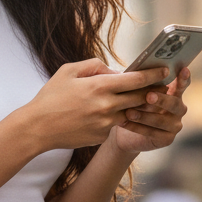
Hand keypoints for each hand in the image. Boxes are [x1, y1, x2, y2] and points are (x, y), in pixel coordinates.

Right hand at [28, 59, 170, 150]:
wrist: (37, 128)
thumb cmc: (51, 97)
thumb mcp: (68, 71)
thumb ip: (94, 65)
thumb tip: (114, 70)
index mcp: (100, 86)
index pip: (137, 79)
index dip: (154, 74)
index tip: (164, 70)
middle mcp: (107, 105)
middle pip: (141, 97)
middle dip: (153, 91)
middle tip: (161, 86)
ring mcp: (105, 123)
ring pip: (132, 113)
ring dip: (138, 107)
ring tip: (140, 100)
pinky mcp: (101, 136)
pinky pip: (116, 125)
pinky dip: (117, 119)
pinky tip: (110, 115)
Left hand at [110, 67, 190, 153]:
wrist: (124, 133)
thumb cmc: (131, 106)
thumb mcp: (134, 93)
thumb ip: (138, 82)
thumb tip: (128, 70)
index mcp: (174, 93)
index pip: (182, 84)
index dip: (184, 78)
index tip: (183, 69)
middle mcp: (178, 108)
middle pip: (174, 103)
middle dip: (161, 99)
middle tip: (148, 96)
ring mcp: (175, 125)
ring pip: (160, 120)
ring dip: (144, 115)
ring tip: (128, 112)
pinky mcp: (167, 139)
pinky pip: (152, 133)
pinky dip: (137, 127)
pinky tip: (124, 123)